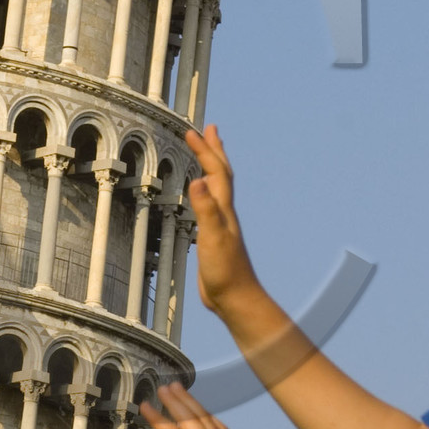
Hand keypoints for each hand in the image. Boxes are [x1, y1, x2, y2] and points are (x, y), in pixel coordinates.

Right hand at [184, 124, 260, 319]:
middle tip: (209, 129)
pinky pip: (209, 206)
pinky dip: (204, 193)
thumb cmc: (226, 272)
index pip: (216, 172)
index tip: (192, 131)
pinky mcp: (214, 238)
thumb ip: (205, 210)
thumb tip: (197, 181)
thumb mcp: (212, 238)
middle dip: (214, 151)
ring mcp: (220, 225)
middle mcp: (224, 213)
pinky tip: (200, 197)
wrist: (235, 298)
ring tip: (206, 156)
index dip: (205, 150)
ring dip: (211, 168)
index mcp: (224, 210)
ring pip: (217, 189)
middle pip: (221, 175)